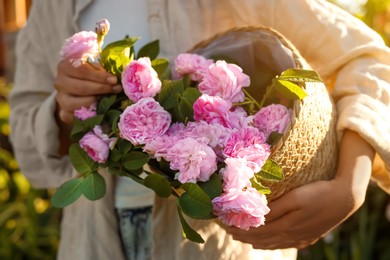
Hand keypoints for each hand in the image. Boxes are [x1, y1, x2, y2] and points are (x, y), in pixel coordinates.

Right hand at [54, 60, 121, 154]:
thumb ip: (103, 69)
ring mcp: (60, 98)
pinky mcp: (63, 113)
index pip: (81, 69)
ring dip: (96, 100)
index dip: (99, 75)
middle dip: (101, 88)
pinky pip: (75, 114)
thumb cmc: (91, 78)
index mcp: (65, 66)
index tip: (114, 79)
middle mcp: (59, 82)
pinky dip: (88, 112)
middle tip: (117, 89)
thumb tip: (121, 72)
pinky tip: (98, 109)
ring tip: (110, 98)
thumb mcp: (95, 70)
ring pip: (78, 101)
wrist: (78, 95)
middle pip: (81, 86)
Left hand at [226, 130, 374, 248]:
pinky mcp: (307, 236)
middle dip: (242, 234)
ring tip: (241, 238)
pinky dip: (271, 244)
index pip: (255, 230)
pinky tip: (266, 244)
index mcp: (285, 225)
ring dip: (254, 241)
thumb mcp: (294, 198)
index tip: (223, 222)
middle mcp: (290, 235)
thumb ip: (274, 208)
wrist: (345, 198)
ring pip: (271, 243)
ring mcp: (299, 237)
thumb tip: (255, 216)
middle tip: (226, 229)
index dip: (238, 227)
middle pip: (261, 238)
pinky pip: (284, 244)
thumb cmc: (318, 192)